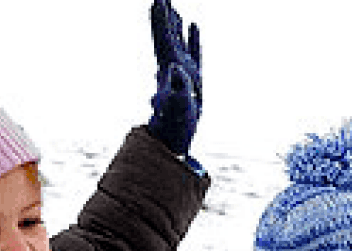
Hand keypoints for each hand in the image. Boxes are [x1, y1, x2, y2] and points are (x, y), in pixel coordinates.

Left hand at [147, 0, 202, 156]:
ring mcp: (182, 70)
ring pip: (177, 39)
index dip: (159, 20)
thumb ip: (176, 87)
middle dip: (163, 15)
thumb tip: (174, 67)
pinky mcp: (193, 77)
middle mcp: (172, 65)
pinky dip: (193, 37)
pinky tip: (193, 25)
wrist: (178, 136)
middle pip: (165, 34)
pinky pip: (193, 51)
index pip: (162, 38)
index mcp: (167, 69)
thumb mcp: (178, 105)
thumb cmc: (176, 123)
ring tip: (172, 6)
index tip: (157, 1)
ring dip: (174, 22)